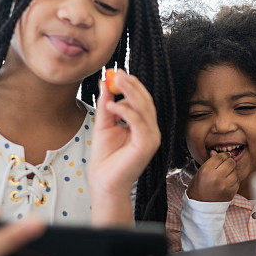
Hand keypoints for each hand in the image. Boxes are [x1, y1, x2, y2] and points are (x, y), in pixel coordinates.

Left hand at [88, 72, 159, 224]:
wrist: (104, 183)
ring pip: (144, 108)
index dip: (131, 84)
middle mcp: (151, 130)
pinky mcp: (147, 145)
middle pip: (145, 101)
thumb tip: (105, 83)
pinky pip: (138, 122)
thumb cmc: (105, 158)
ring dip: (129, 93)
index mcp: (143, 125)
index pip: (141, 100)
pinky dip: (125, 110)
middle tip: (117, 73)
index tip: (117, 72)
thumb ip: (106, 105)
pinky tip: (111, 105)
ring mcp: (151, 137)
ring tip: (113, 83)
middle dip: (131, 85)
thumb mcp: (103, 125)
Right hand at [187, 151, 239, 202]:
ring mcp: (224, 185)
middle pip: (230, 162)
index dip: (223, 155)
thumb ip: (210, 162)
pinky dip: (234, 181)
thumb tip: (215, 152)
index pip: (220, 157)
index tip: (225, 156)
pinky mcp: (230, 192)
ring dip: (232, 172)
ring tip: (225, 176)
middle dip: (229, 162)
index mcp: (206, 170)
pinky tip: (227, 182)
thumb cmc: (199, 188)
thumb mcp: (200, 173)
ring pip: (235, 172)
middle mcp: (216, 177)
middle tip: (226, 164)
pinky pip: (237, 181)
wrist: (200, 206)